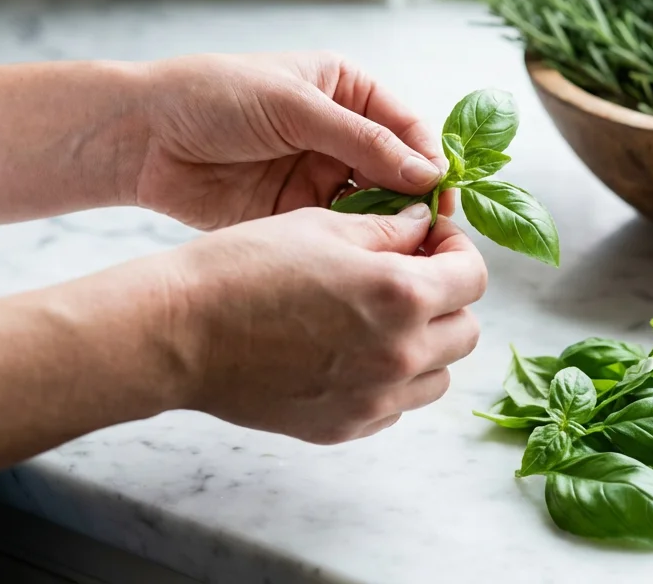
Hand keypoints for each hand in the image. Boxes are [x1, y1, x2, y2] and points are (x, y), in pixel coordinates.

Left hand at [131, 52, 453, 230]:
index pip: (408, 129)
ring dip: (390, 229)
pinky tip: (364, 263)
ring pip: (375, 209)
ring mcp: (321, 177)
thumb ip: (361, 139)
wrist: (141, 137)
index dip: (429, 162)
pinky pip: (340, 234)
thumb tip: (428, 172)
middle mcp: (342, 136)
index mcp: (348, 93)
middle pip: (399, 174)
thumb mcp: (293, 106)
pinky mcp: (297, 215)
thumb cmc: (212, 97)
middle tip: (431, 236)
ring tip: (401, 254)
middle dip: (416, 202)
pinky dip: (355, 248)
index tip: (442, 195)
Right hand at [159, 204, 486, 443]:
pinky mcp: (345, 426)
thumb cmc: (243, 268)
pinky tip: (351, 351)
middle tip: (410, 278)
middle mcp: (399, 354)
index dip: (458, 253)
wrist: (178, 333)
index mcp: (401, 295)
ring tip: (381, 318)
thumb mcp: (321, 226)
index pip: (474, 278)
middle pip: (467, 331)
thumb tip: (425, 227)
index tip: (434, 245)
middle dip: (448, 300)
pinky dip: (390, 380)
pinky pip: (396, 405)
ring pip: (438, 375)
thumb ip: (388, 230)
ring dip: (426, 344)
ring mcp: (374, 399)